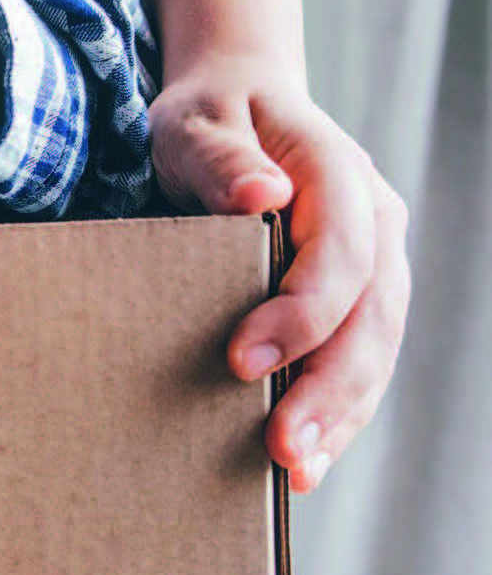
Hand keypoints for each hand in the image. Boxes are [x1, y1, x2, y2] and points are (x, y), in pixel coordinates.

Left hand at [105, 0, 408, 491]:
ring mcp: (376, 261)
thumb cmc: (209, 116)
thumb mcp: (196, 122)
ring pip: (377, 348)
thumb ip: (221, 159)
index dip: (302, 313)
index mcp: (339, 174)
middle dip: (329, 389)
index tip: (241, 362)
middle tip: (281, 450)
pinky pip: (361, 359)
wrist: (239, 103)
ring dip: (340, 414)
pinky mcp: (359, 295)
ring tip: (297, 470)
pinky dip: (338, 411)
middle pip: (371, 315)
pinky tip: (307, 460)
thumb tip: (261, 197)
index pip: (340, 252)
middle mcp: (374, 221)